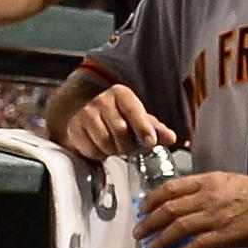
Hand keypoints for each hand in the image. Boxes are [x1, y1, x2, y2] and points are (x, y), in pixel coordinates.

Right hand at [58, 83, 172, 160]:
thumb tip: (172, 138)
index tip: (150, 143)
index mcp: (121, 94)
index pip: (133, 110)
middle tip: (129, 149)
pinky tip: (101, 148)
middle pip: (120, 131)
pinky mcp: (75, 128)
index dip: (143, 128)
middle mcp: (102, 100)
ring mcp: (86, 113)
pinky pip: (92, 149)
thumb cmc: (118, 119)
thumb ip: (156, 130)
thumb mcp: (139, 120)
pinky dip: (99, 154)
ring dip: (113, 151)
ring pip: (105, 142)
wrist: (86, 117)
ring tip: (115, 147)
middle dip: (128, 146)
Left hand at [137, 171, 247, 247]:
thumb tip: (186, 202)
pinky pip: (196, 246)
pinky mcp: (225, 236)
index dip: (152, 199)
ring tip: (149, 247)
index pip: (170, 188)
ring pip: (178, 227)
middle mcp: (207, 196)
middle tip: (138, 232)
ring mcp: (215, 217)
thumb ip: (206, 190)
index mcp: (207, 181)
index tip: (142, 208)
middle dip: (149, 222)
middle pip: (169, 209)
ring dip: (159, 239)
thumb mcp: (227, 181)